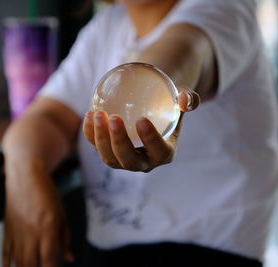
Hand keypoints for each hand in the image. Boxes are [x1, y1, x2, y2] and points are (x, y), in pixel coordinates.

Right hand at [3, 166, 73, 266]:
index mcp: (47, 227)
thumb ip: (65, 238)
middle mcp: (31, 232)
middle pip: (31, 263)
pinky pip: (4, 253)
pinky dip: (7, 265)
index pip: (49, 258)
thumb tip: (69, 258)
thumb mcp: (62, 213)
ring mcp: (16, 233)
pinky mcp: (6, 231)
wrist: (25, 177)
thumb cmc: (46, 192)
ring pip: (18, 261)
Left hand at [83, 90, 199, 171]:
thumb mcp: (181, 101)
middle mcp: (144, 162)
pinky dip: (90, 134)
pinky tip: (89, 115)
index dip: (150, 140)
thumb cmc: (168, 105)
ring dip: (101, 139)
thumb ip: (188, 99)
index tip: (142, 120)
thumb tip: (183, 98)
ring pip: (110, 159)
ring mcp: (124, 160)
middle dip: (119, 142)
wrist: (151, 110)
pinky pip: (96, 148)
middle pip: (130, 160)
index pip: (159, 151)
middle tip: (114, 118)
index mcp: (164, 153)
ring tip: (97, 115)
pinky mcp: (109, 152)